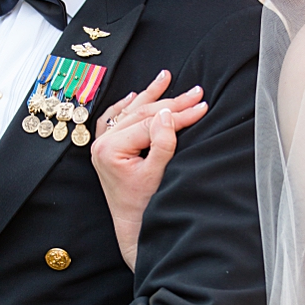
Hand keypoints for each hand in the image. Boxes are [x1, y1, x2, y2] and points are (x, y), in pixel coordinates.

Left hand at [90, 70, 208, 269]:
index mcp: (110, 149)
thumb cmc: (145, 206)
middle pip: (141, 114)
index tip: (202, 106)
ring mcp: (102, 145)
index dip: (179, 114)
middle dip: (171, 102)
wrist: (133, 228)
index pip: (150, 123)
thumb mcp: (157, 174)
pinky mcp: (107, 149)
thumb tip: (166, 114)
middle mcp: (102, 143)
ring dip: (150, 95)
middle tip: (197, 92)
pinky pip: (115, 119)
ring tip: (166, 77)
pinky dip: (127, 106)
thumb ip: (162, 143)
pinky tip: (136, 94)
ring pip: (130, 112)